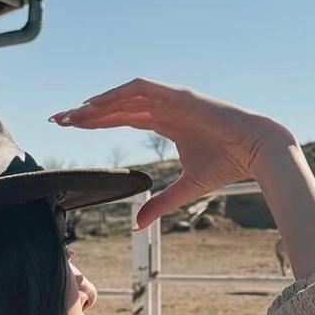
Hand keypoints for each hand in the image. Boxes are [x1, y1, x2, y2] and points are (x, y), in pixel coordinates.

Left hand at [50, 80, 290, 228]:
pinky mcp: (179, 95)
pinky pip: (141, 89)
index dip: (97, 122)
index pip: (123, 117)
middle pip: (117, 106)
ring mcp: (172, 98)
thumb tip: (137, 224)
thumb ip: (160, 202)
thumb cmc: (227, 164)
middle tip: (59, 121)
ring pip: (125, 96)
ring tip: (73, 115)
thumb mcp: (186, 188)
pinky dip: (118, 94)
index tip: (70, 128)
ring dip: (98, 103)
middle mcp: (165, 107)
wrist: (256, 150)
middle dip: (87, 113)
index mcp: (166, 122)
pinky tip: (97, 103)